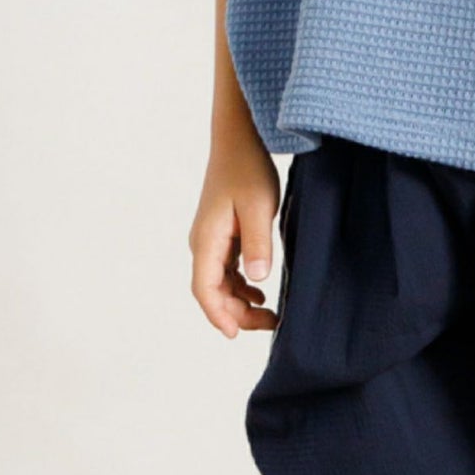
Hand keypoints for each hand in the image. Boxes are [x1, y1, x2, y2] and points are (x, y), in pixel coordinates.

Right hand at [189, 131, 280, 337]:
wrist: (239, 140)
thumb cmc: (247, 169)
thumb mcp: (258, 207)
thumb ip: (258, 244)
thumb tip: (256, 279)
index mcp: (207, 240)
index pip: (204, 289)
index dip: (218, 315)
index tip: (235, 335)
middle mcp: (204, 244)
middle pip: (213, 292)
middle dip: (236, 314)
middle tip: (270, 324)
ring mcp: (213, 241)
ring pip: (221, 285)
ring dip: (241, 303)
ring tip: (270, 315)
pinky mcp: (224, 237)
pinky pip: (228, 272)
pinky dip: (243, 288)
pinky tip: (261, 293)